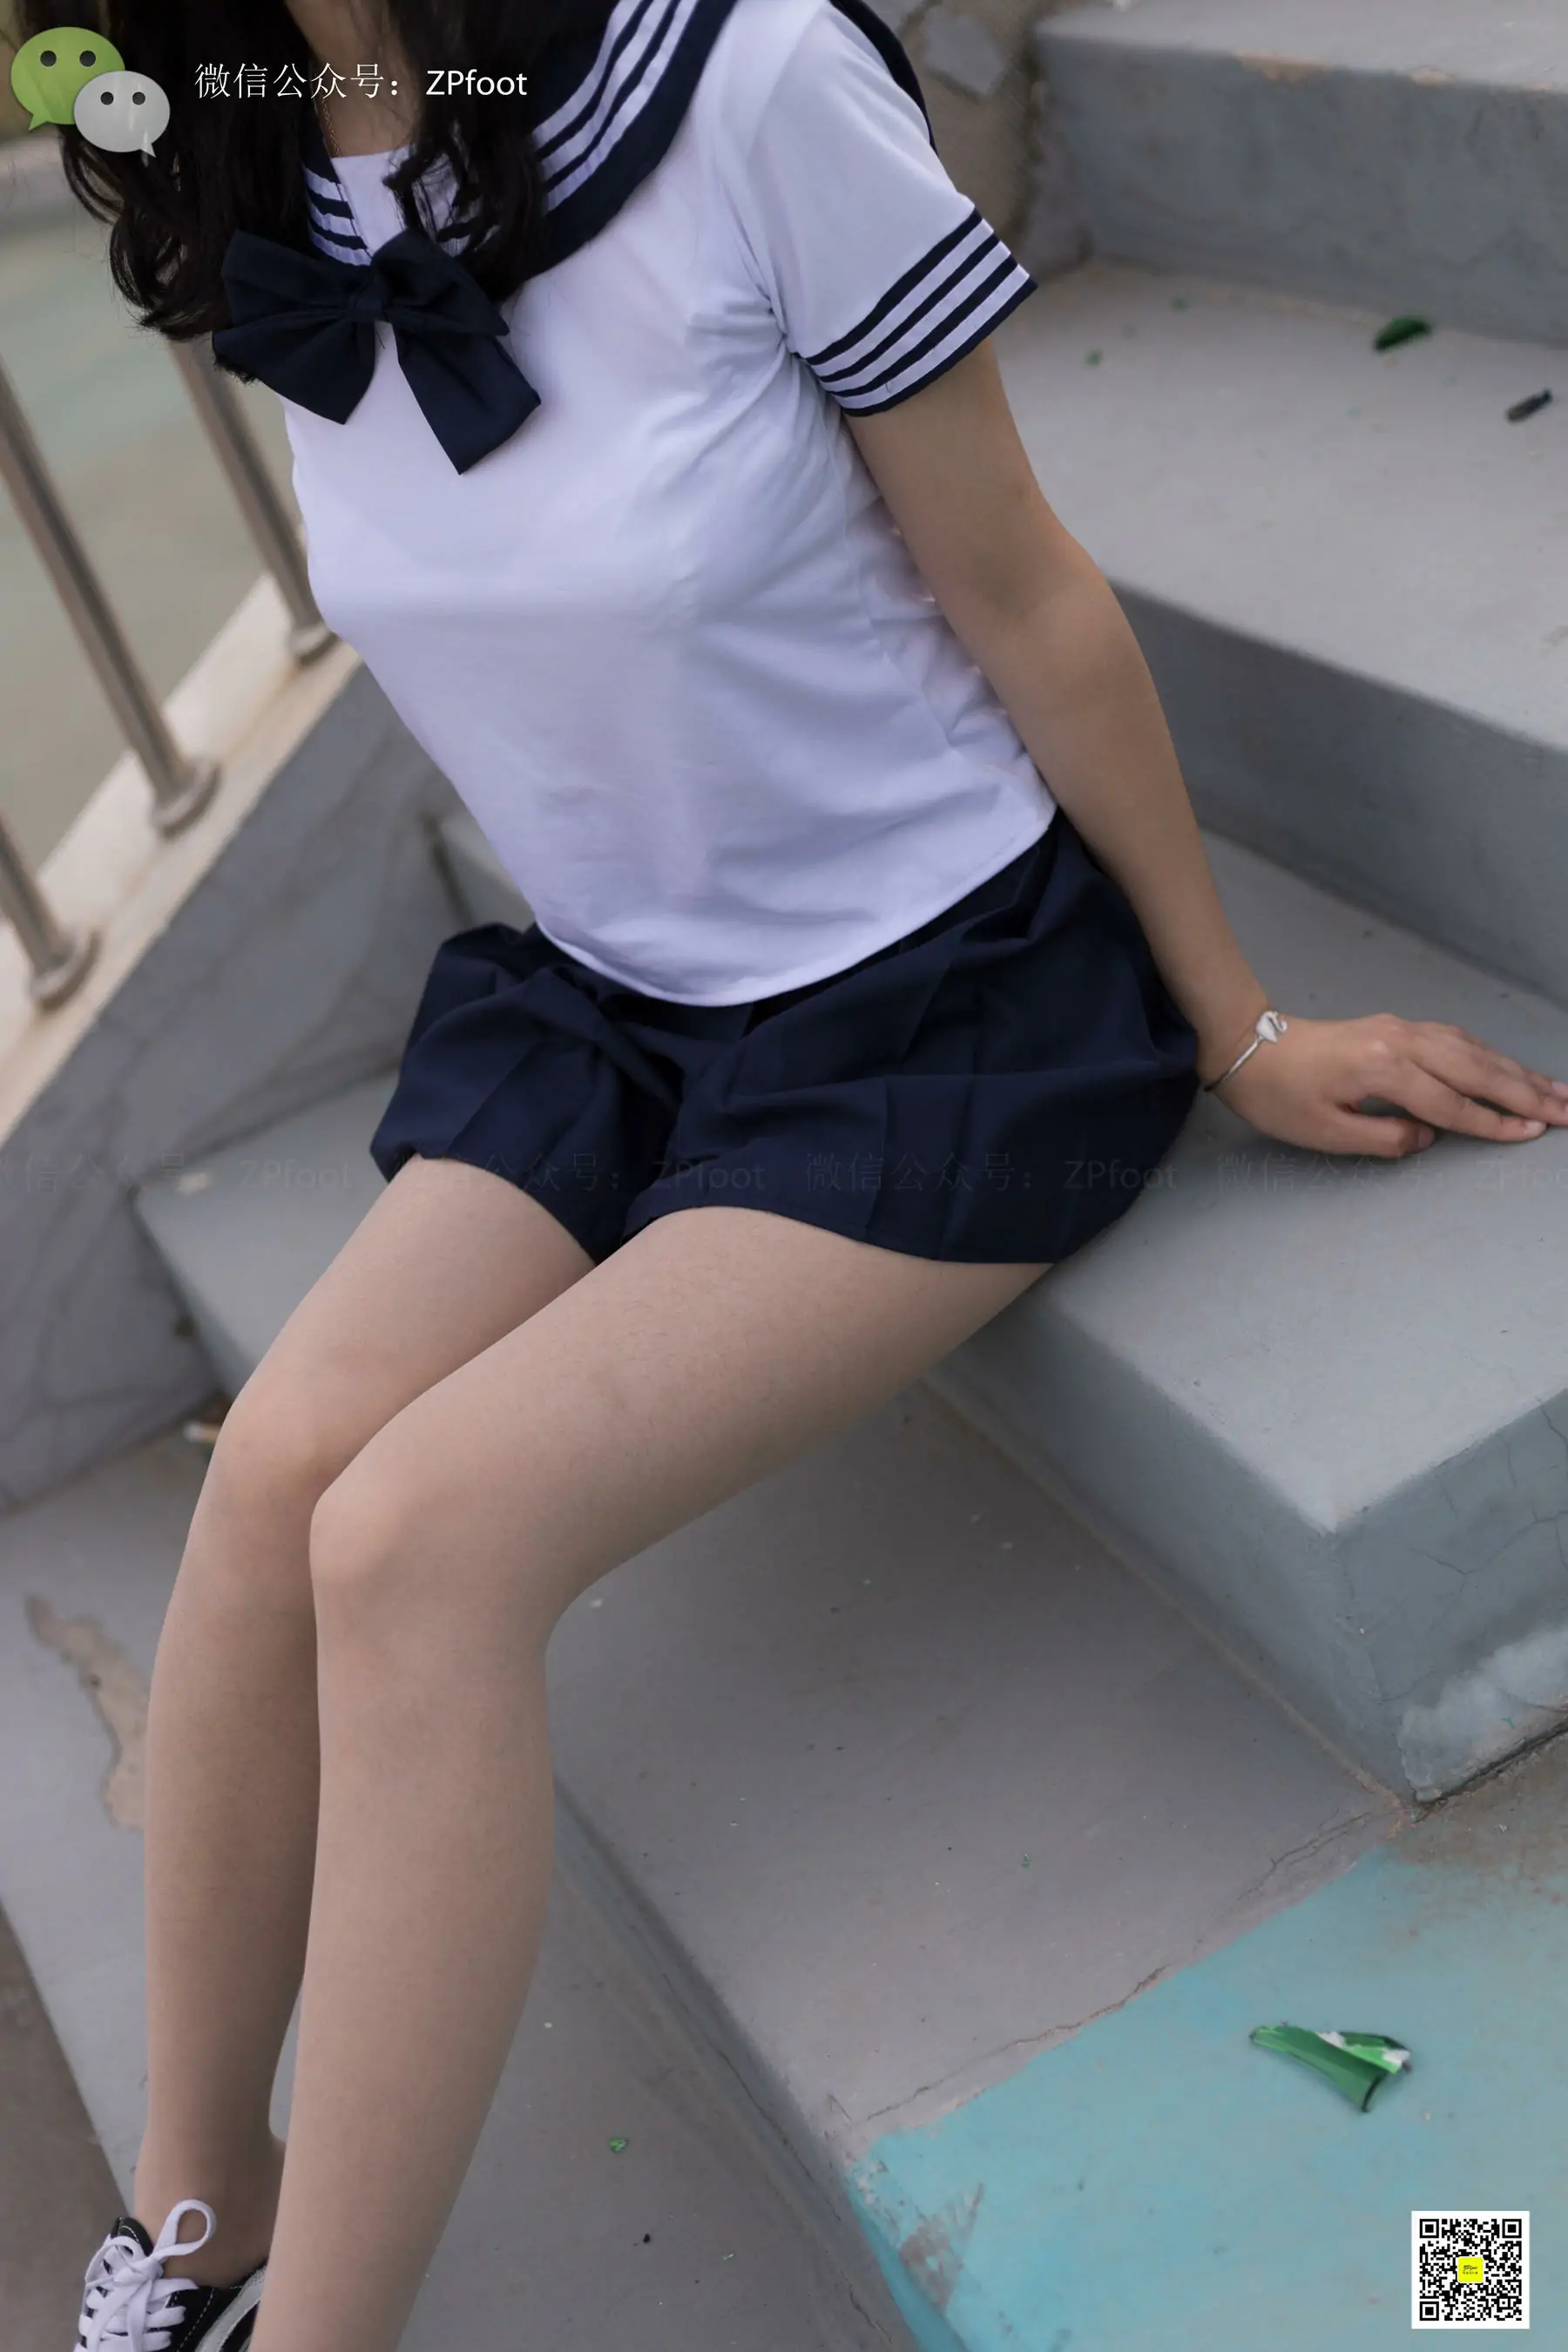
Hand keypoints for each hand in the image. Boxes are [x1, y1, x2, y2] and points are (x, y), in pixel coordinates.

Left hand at [1209, 1013, 1567, 1156]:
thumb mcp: (1324, 1133)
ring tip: (1555, 1091)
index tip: (1533, 1133)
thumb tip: (1429, 1136)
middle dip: (1527, 1093)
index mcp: (1384, 1069)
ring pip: (1473, 1051)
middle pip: (1477, 1070)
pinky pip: (1456, 1040)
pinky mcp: (1398, 1027)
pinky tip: (1509, 1067)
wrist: (1250, 1046)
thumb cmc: (1279, 1095)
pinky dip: (1489, 1055)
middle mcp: (1401, 1041)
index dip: (1494, 1123)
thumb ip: (1383, 1139)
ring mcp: (1402, 1029)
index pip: (1453, 1104)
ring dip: (1517, 1071)